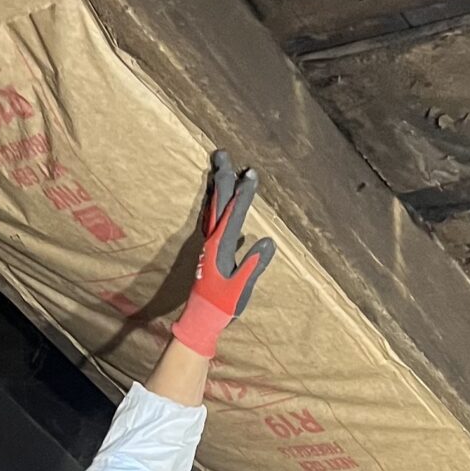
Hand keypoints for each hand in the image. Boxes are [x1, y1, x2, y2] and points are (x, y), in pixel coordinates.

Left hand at [172, 152, 274, 359]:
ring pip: (211, 208)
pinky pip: (211, 219)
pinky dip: (215, 204)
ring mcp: (207, 243)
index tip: (251, 172)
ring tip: (219, 168)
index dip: (244, 192)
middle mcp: (211, 240)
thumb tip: (268, 241)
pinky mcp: (208, 249)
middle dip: (222, 177)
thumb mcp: (240, 288)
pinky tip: (220, 202)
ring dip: (217, 187)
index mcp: (220, 246)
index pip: (234, 212)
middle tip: (221, 153)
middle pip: (217, 202)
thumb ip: (253, 265)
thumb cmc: (222, 305)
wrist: (201, 318)